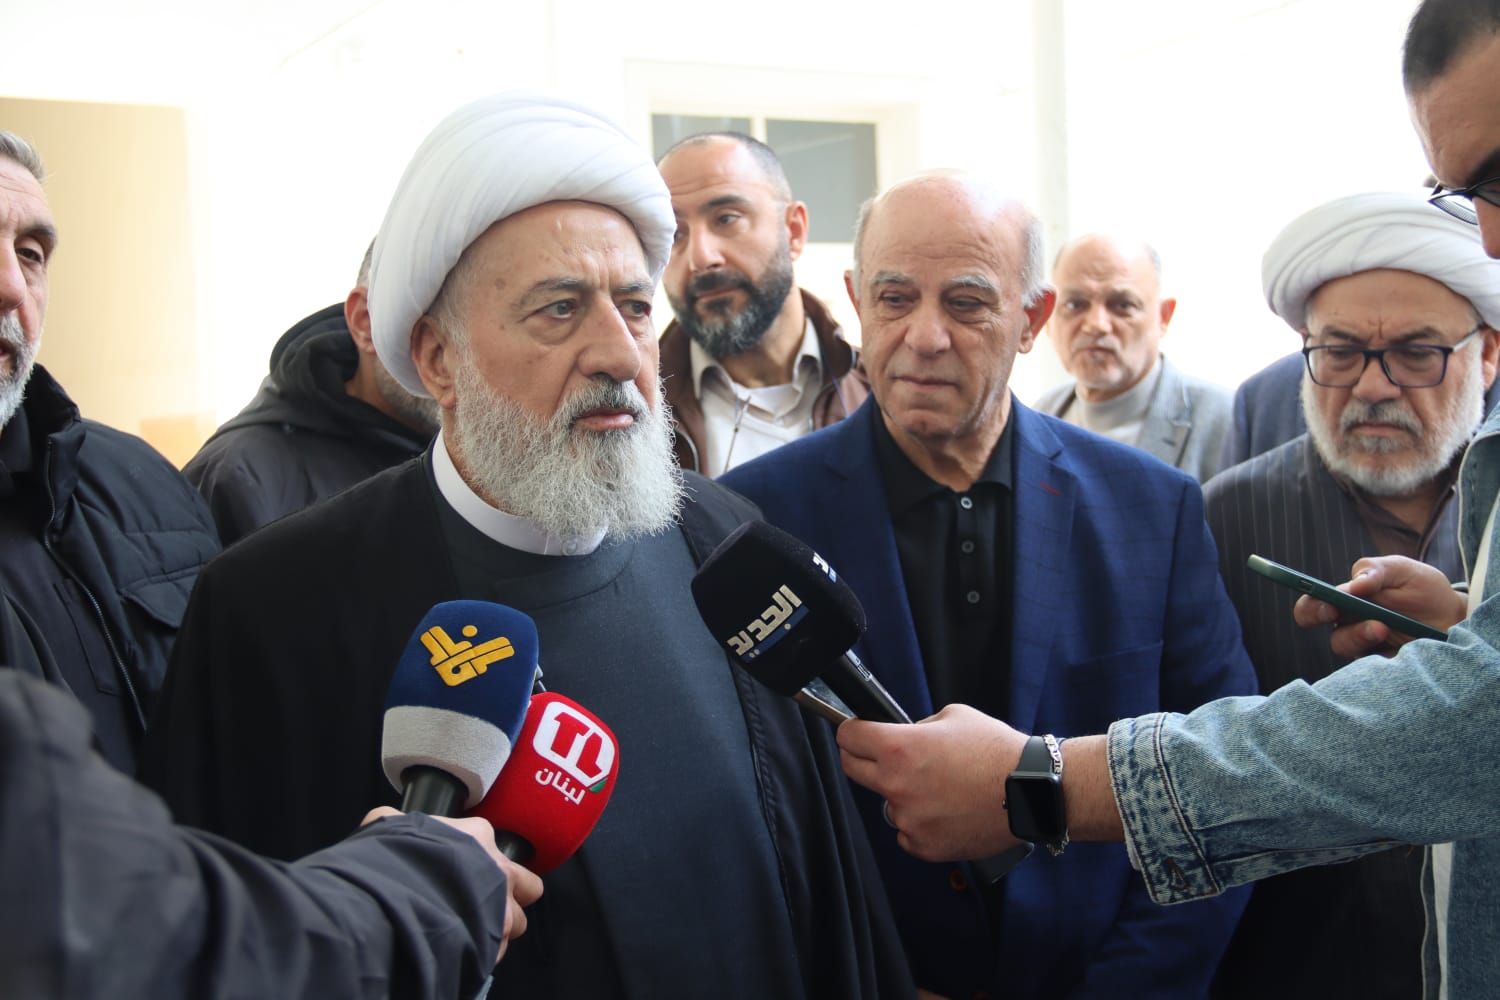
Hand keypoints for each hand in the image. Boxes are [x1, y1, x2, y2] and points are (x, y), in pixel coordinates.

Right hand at [362, 807, 543, 962]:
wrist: (392, 907)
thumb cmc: (393, 865)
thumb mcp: (387, 828)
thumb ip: (395, 823)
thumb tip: (389, 823)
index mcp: (477, 836)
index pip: (491, 841)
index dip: (476, 857)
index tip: (459, 867)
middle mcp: (499, 870)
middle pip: (525, 884)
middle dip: (508, 894)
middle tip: (482, 901)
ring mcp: (502, 908)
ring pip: (518, 921)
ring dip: (499, 927)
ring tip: (472, 931)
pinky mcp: (495, 943)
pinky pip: (497, 951)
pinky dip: (483, 953)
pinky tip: (460, 949)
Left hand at [837, 704, 1027, 860]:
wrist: (1029, 793)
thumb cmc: (996, 752)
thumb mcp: (953, 717)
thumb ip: (918, 728)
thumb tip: (902, 735)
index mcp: (899, 749)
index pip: (848, 738)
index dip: (853, 731)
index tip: (856, 733)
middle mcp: (896, 786)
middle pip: (852, 770)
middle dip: (863, 759)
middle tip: (883, 757)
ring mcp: (908, 819)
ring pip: (886, 803)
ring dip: (901, 795)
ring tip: (939, 789)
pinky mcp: (923, 846)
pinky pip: (907, 832)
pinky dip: (920, 823)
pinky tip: (946, 811)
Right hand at [1291, 555, 1464, 657]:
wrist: (1454, 618)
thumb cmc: (1423, 590)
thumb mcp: (1402, 570)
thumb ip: (1375, 571)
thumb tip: (1351, 586)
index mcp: (1345, 598)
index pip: (1313, 602)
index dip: (1311, 604)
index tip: (1328, 604)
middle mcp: (1347, 621)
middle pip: (1314, 623)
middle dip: (1318, 617)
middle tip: (1337, 612)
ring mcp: (1362, 644)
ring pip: (1341, 644)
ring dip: (1357, 635)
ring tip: (1383, 628)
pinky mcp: (1380, 664)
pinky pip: (1366, 666)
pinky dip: (1379, 656)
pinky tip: (1398, 647)